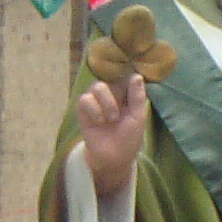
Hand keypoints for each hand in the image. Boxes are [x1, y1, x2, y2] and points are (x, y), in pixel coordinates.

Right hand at [76, 72, 148, 198]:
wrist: (114, 157)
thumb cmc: (129, 137)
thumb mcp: (137, 116)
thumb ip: (136, 97)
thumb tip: (137, 75)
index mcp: (125, 93)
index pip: (123, 74)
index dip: (124, 70)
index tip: (128, 65)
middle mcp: (110, 93)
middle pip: (109, 77)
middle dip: (115, 95)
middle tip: (117, 114)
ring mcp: (95, 100)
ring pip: (96, 86)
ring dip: (106, 104)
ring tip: (110, 120)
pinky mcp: (83, 109)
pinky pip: (85, 99)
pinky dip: (93, 110)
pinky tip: (99, 121)